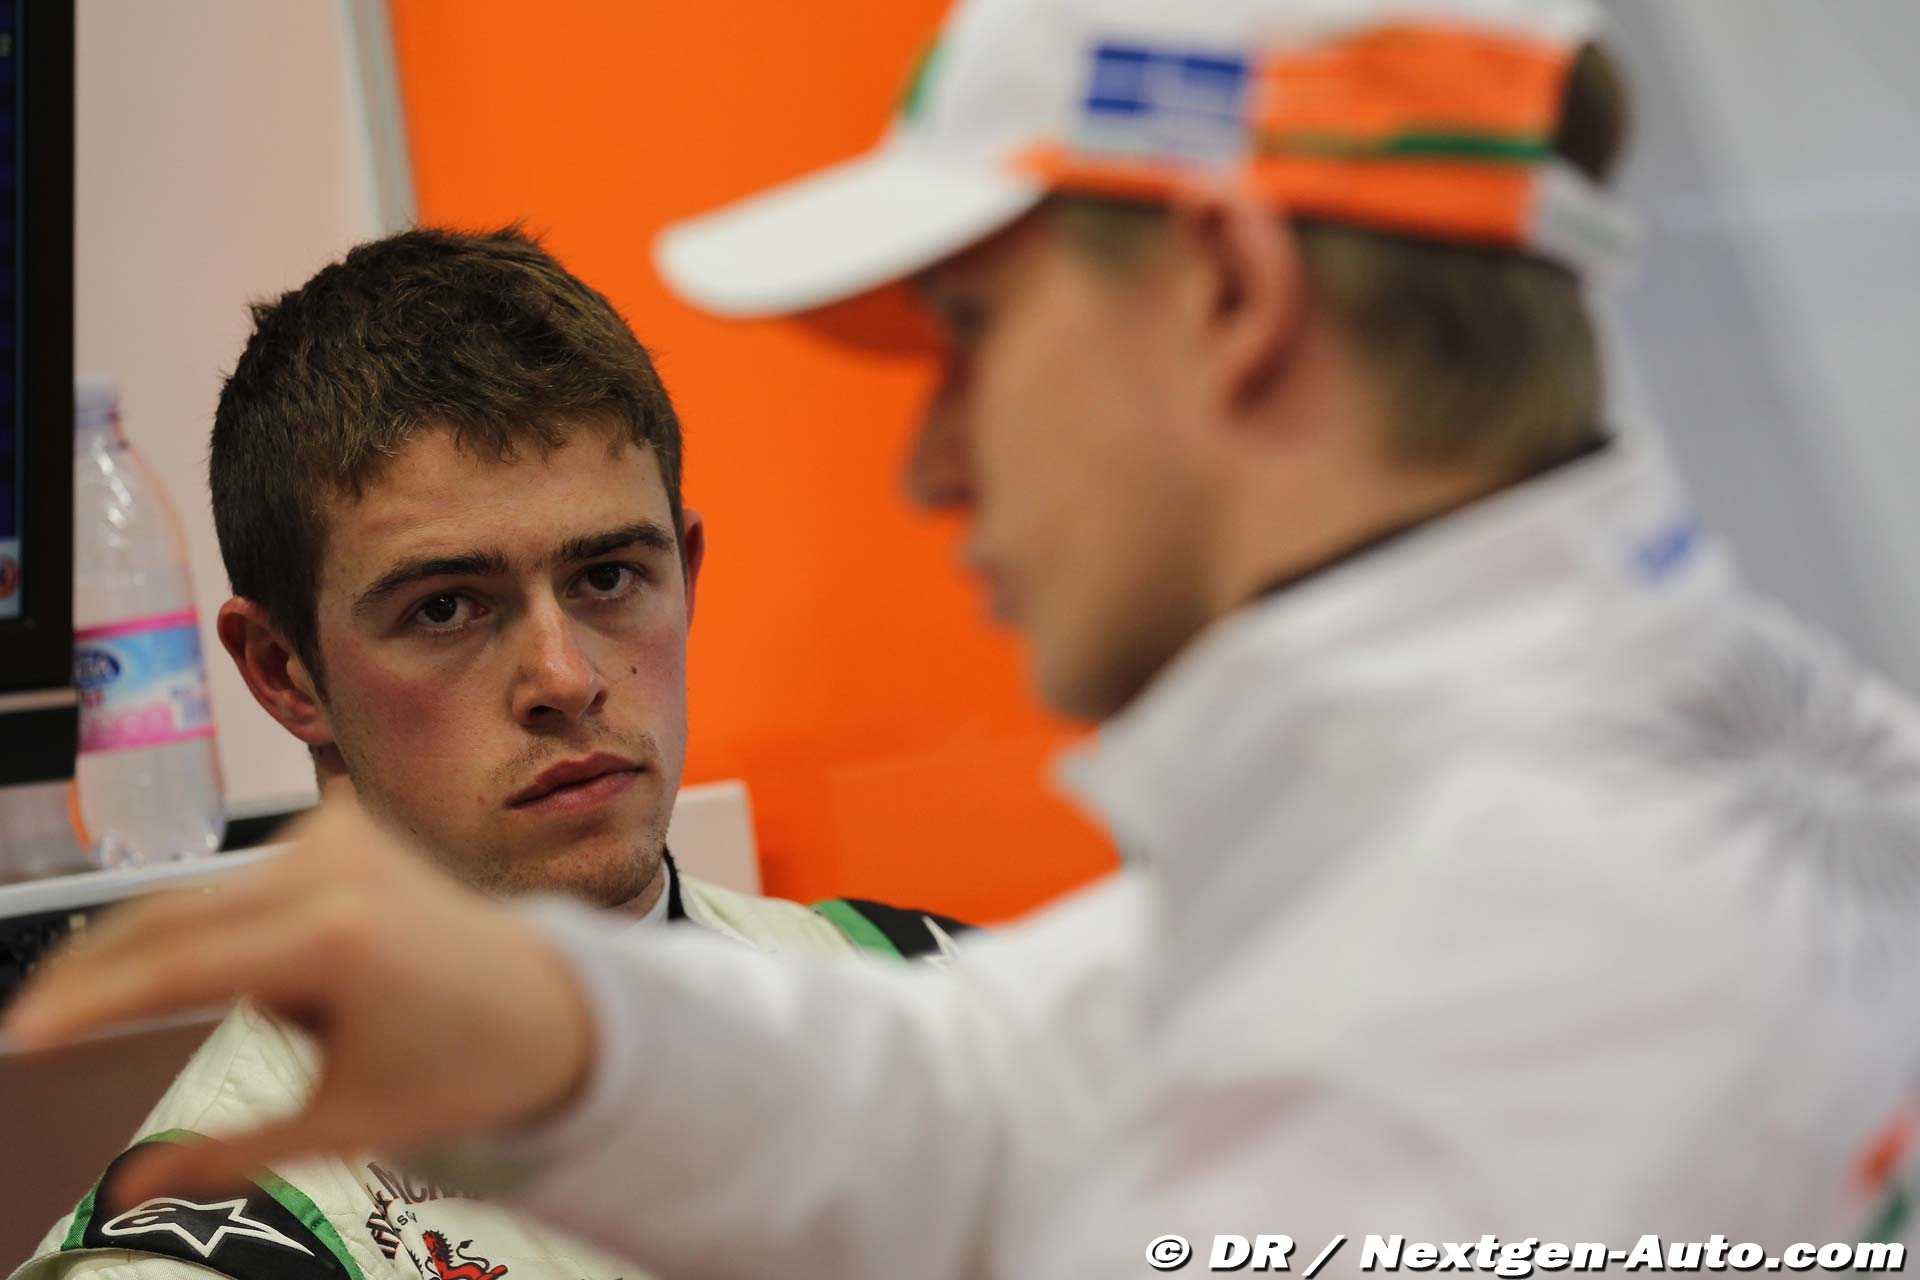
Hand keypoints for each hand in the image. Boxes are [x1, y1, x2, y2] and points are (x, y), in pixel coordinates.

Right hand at [0, 798, 595, 1201]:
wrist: (551, 1007)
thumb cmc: (460, 1070)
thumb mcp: (344, 1129)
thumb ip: (227, 1155)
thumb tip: (130, 1189)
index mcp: (338, 938)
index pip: (174, 968)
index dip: (86, 1003)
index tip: (24, 1033)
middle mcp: (337, 868)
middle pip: (169, 917)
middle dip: (105, 978)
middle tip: (42, 1029)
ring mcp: (341, 834)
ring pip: (206, 905)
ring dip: (215, 964)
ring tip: (322, 1021)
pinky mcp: (343, 823)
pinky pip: (248, 885)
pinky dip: (251, 931)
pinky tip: (329, 971)